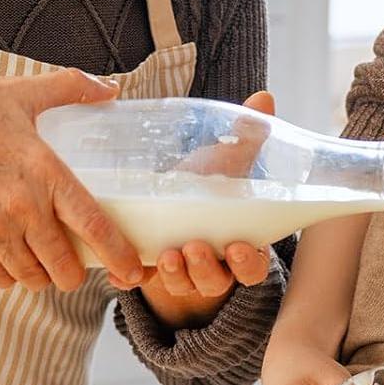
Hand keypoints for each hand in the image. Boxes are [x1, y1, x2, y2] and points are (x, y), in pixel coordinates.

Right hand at [0, 67, 143, 292]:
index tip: (135, 269)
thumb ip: (70, 88)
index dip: (118, 253)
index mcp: (43, 171)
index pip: (92, 224)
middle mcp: (20, 206)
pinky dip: (11, 276)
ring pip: (32, 277)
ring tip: (50, 262)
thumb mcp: (19, 91)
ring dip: (45, 275)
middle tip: (82, 262)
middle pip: (64, 266)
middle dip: (78, 272)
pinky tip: (15, 261)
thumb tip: (109, 87)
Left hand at [144, 92, 276, 326]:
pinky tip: (119, 273)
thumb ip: (247, 136)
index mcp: (241, 242)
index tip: (239, 246)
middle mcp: (214, 264)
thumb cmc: (207, 182)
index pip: (253, 267)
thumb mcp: (227, 162)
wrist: (171, 199)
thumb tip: (264, 98)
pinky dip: (129, 279)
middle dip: (205, 269)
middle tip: (193, 248)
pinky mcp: (146, 271)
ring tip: (164, 255)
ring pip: (182, 286)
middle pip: (216, 282)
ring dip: (174, 275)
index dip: (248, 263)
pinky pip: (137, 283)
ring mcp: (180, 273)